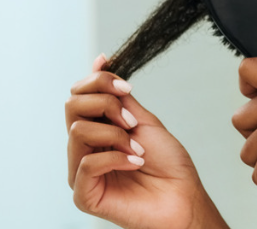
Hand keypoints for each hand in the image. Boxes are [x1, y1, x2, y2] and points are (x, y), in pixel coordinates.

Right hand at [66, 54, 223, 228]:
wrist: (184, 196)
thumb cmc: (168, 164)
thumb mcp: (143, 120)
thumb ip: (118, 97)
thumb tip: (99, 60)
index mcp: (96, 129)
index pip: (77, 94)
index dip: (97, 81)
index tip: (125, 86)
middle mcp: (83, 149)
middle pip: (71, 106)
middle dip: (106, 104)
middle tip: (133, 121)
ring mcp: (81, 173)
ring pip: (78, 131)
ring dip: (115, 134)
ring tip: (138, 148)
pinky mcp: (84, 195)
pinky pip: (87, 164)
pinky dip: (115, 157)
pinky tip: (135, 162)